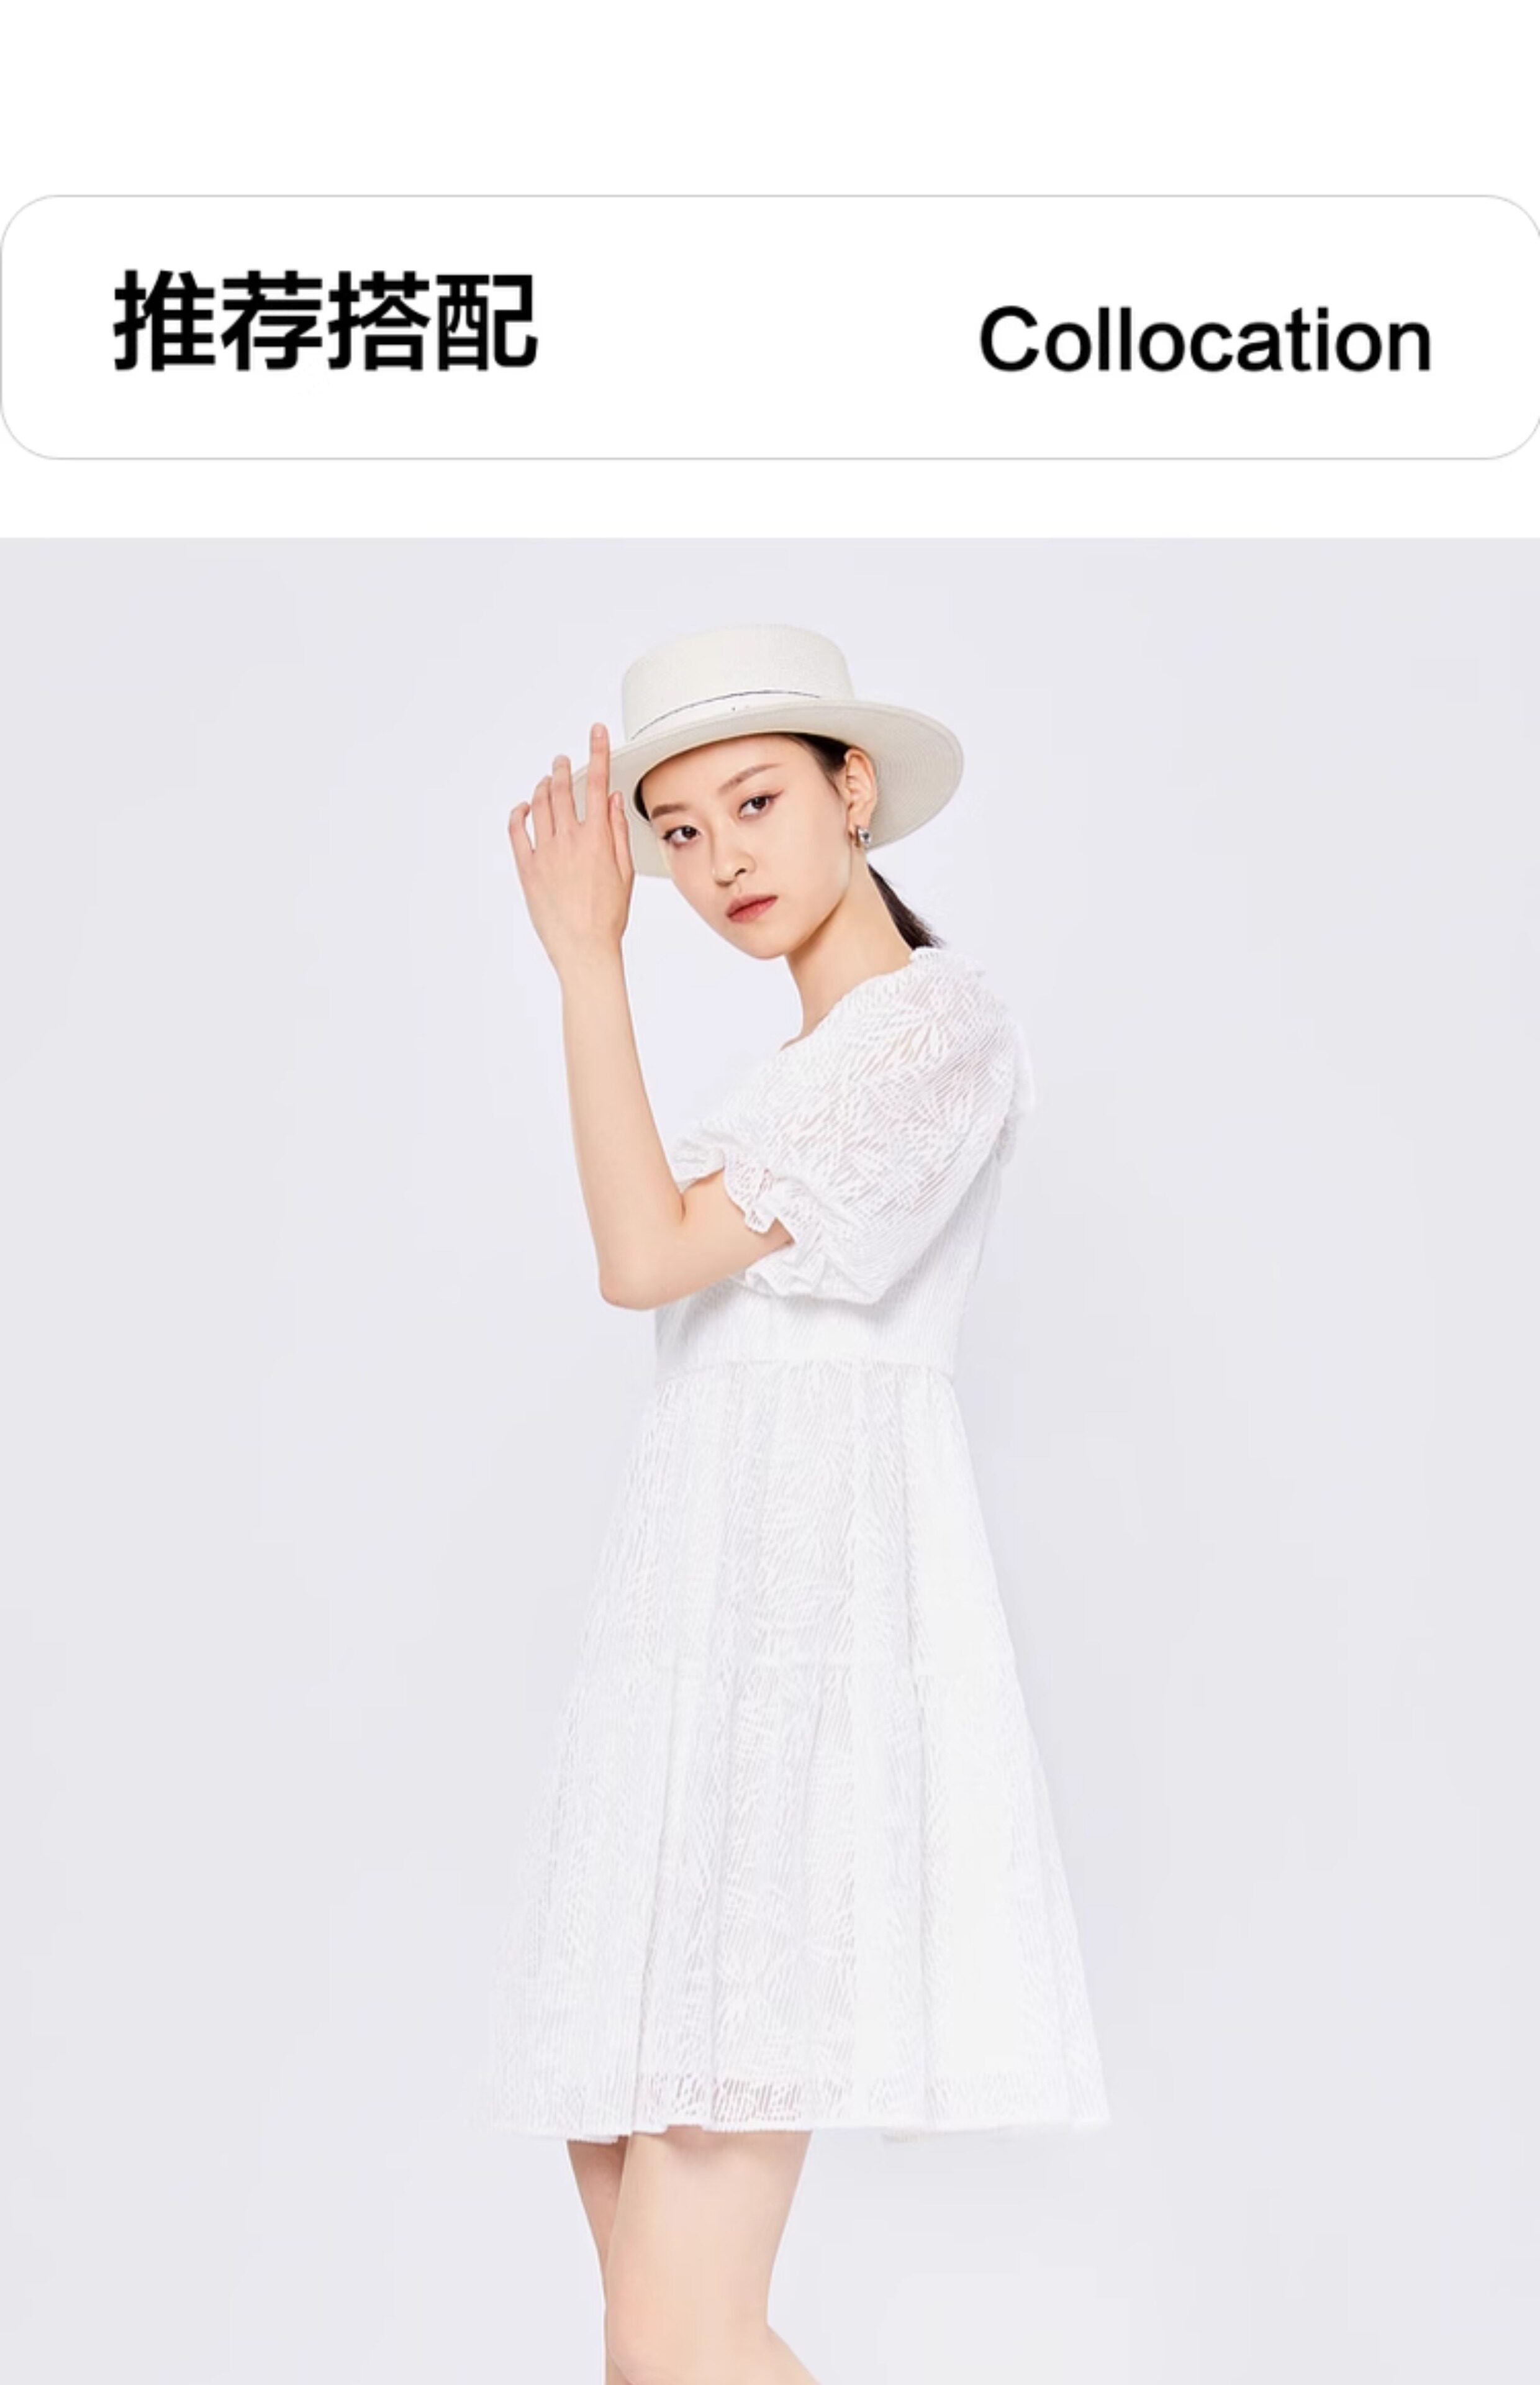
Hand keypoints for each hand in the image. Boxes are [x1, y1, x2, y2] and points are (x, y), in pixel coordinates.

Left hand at [507, 724, 634, 971]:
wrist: (583, 948)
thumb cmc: (607, 917)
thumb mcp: (624, 873)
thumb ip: (618, 832)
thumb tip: (613, 802)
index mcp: (597, 839)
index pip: (598, 783)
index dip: (597, 752)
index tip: (596, 733)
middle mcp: (569, 840)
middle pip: (562, 789)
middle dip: (564, 768)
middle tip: (564, 760)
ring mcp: (544, 852)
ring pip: (539, 804)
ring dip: (543, 786)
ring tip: (547, 781)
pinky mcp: (527, 868)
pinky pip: (517, 831)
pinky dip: (519, 813)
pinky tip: (523, 808)